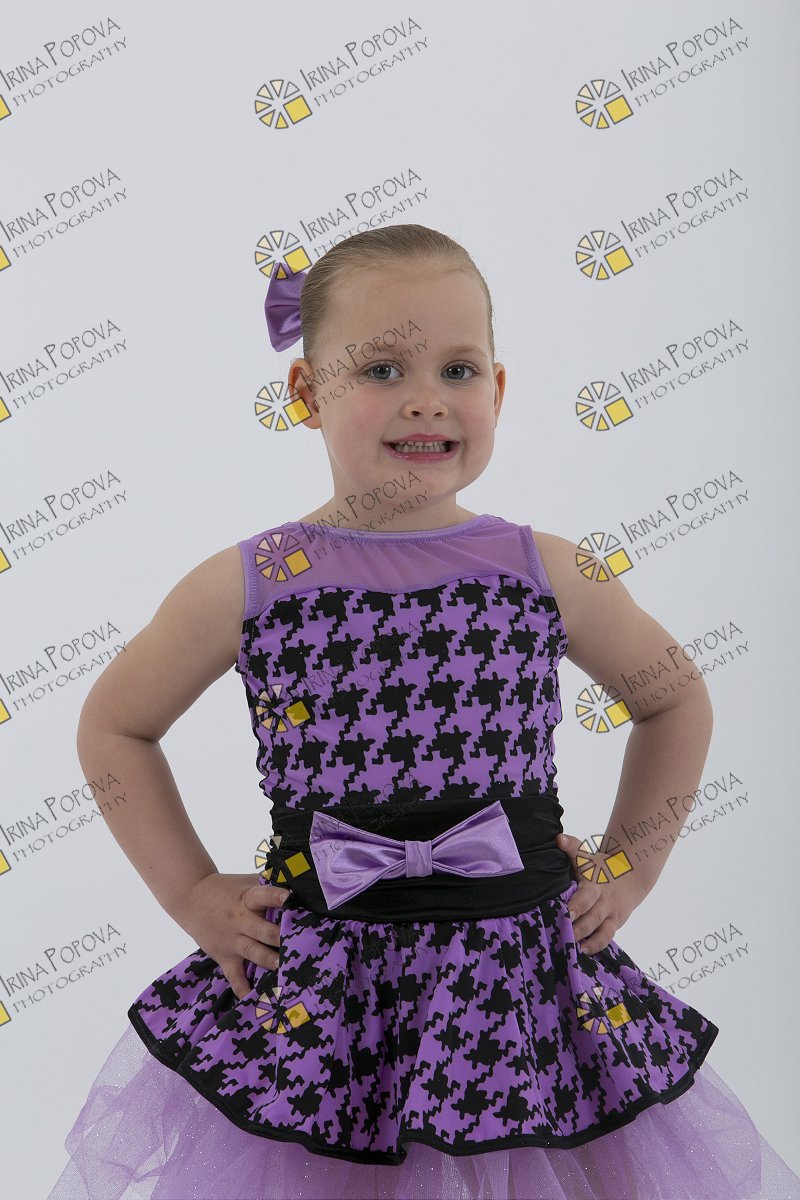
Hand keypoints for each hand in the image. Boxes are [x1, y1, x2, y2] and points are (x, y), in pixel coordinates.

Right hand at [174, 871, 289, 1000]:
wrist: (191, 898)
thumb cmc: (226, 889)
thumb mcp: (245, 882)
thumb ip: (268, 886)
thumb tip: (298, 886)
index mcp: (247, 899)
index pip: (262, 896)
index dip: (276, 896)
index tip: (289, 897)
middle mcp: (240, 921)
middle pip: (262, 930)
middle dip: (280, 937)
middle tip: (298, 944)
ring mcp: (231, 941)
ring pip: (253, 953)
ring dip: (269, 960)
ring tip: (284, 968)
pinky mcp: (224, 957)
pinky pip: (235, 977)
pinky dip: (243, 989)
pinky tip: (255, 1000)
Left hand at [557, 833, 642, 955]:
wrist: (631, 874)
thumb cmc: (600, 866)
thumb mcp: (587, 855)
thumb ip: (572, 847)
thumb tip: (558, 839)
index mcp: (595, 884)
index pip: (586, 896)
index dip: (577, 905)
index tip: (566, 912)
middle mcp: (603, 901)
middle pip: (592, 918)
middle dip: (578, 928)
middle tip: (563, 936)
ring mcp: (610, 914)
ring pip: (600, 931)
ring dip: (587, 941)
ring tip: (572, 950)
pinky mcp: (614, 924)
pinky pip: (606, 938)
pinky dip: (596, 946)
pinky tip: (582, 953)